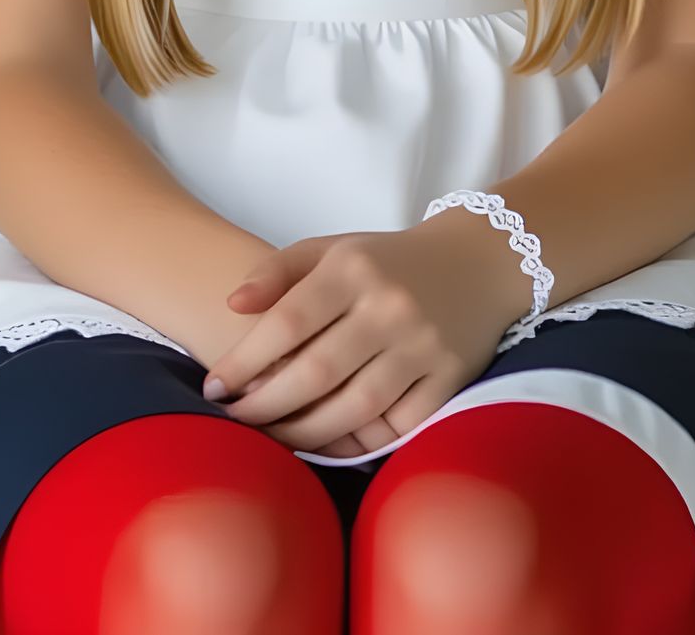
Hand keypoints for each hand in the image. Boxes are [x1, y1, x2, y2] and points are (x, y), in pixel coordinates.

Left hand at [201, 217, 527, 458]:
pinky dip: (358, 442)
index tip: (215, 386)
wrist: (479, 262)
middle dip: (267, 405)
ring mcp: (423, 345)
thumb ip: (279, 271)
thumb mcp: (333, 249)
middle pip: (317, 371)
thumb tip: (232, 304)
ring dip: (306, 433)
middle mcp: (389, 306)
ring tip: (273, 439)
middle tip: (236, 422)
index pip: (288, 320)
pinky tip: (327, 445)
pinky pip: (397, 426)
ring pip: (354, 407)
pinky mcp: (450, 378)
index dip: (245, 359)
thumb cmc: (387, 262)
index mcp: (354, 268)